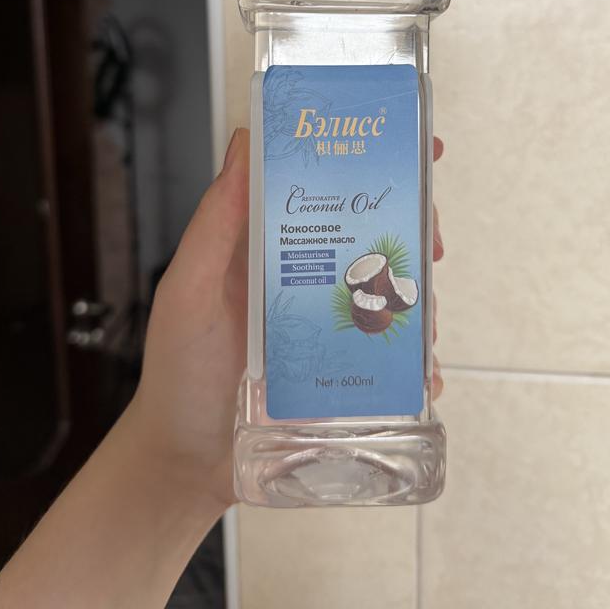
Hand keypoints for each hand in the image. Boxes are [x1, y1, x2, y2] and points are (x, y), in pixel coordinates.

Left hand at [128, 128, 444, 511]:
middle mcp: (304, 278)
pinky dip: (415, 361)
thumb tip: (245, 146)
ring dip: (421, 294)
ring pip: (390, 293)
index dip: (368, 163)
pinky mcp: (343, 374)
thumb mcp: (188, 292)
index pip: (323, 187)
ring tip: (425, 315)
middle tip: (431, 243)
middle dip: (413, 229)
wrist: (185, 464)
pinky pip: (391, 357)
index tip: (415, 146)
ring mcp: (328, 326)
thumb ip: (213, 226)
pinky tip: (424, 374)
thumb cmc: (177, 373)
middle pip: (370, 235)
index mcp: (268, 247)